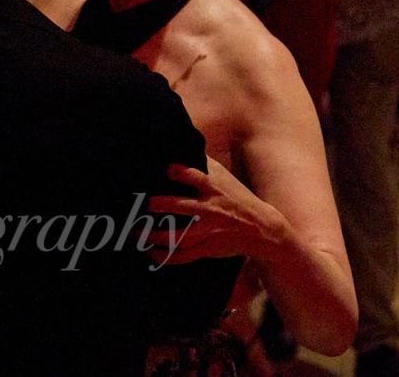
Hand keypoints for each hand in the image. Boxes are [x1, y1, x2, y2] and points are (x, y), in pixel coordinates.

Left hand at [144, 159, 282, 264]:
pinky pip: (185, 255)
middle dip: (165, 206)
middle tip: (147, 204)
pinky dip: (167, 257)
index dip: (184, 174)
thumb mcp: (224, 177)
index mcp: (214, 189)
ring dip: (157, 236)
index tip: (169, 170)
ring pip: (180, 236)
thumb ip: (203, 162)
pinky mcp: (208, 248)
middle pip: (186, 208)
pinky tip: (150, 254)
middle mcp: (210, 210)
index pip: (199, 178)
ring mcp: (208, 231)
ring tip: (136, 233)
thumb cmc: (237, 196)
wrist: (261, 228)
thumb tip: (183, 141)